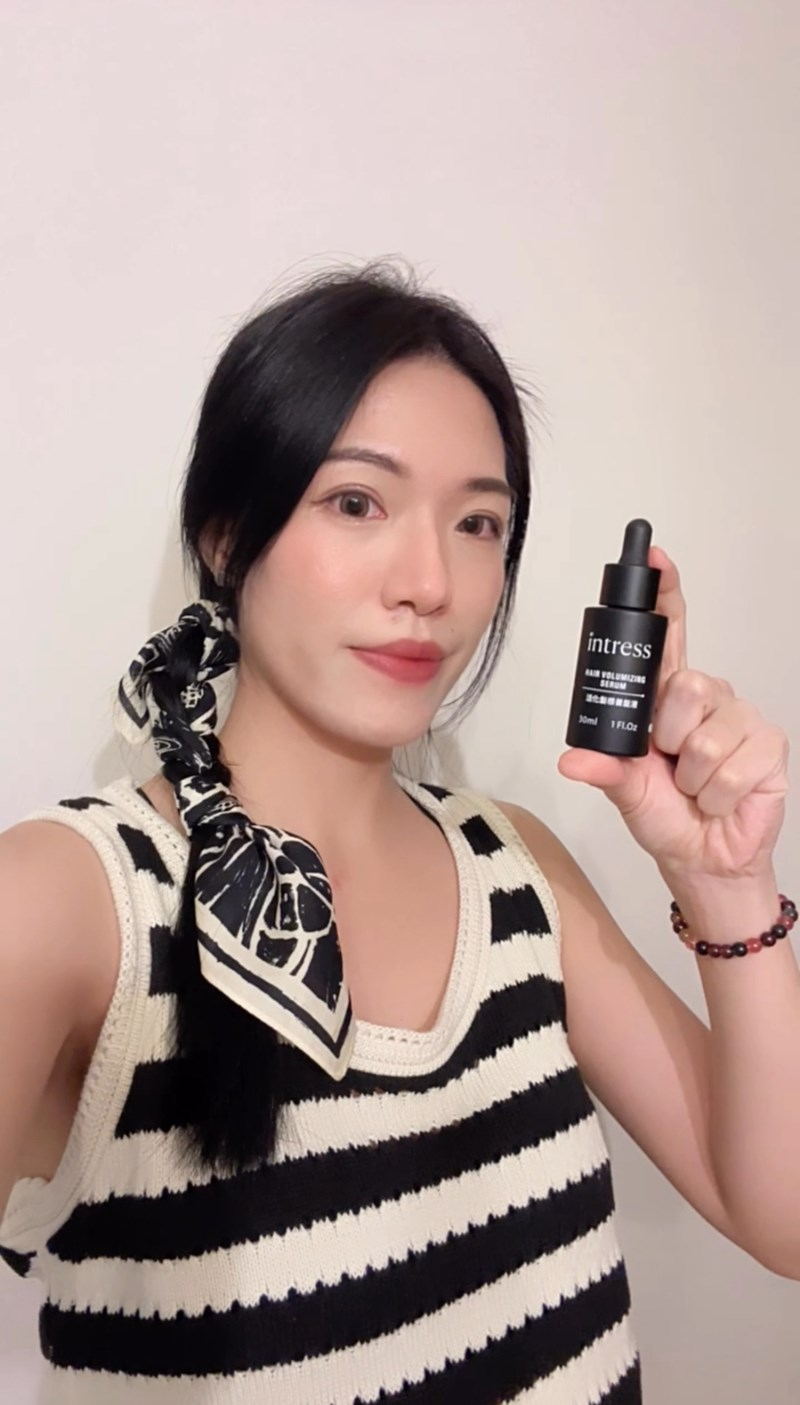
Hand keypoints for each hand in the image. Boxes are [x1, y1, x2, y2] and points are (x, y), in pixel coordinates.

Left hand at [557, 546, 789, 881]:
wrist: (705, 858)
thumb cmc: (666, 815)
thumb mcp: (625, 790)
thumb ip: (604, 769)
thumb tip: (572, 761)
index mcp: (668, 695)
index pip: (670, 634)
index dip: (665, 594)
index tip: (657, 558)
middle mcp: (707, 697)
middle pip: (686, 686)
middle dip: (669, 736)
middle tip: (669, 762)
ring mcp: (739, 718)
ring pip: (705, 734)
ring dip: (690, 774)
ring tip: (693, 785)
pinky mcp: (767, 745)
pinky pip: (731, 764)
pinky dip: (715, 792)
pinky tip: (719, 796)